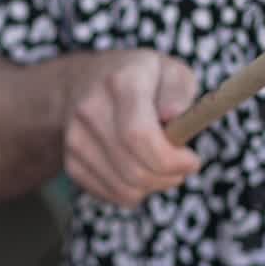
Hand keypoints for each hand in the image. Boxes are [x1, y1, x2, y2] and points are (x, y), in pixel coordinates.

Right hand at [63, 50, 200, 207]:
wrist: (85, 81)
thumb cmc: (141, 78)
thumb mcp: (170, 71)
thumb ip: (179, 92)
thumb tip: (174, 115)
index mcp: (121, 82)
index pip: (139, 135)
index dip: (170, 159)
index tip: (192, 160)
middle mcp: (91, 109)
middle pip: (134, 169)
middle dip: (168, 177)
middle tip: (182, 167)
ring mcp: (76, 137)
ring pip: (124, 188)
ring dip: (152, 186)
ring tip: (161, 166)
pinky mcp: (71, 161)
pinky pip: (111, 195)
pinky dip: (133, 191)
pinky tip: (139, 168)